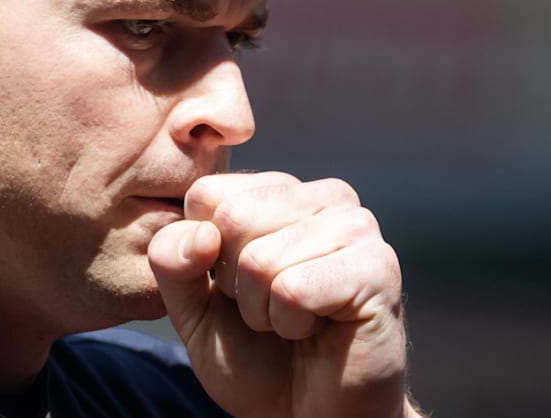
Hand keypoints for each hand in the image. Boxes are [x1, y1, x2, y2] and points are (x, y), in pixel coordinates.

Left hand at [147, 172, 414, 417]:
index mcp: (280, 191)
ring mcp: (356, 226)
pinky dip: (292, 324)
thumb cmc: (257, 358)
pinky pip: (293, 290)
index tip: (236, 286)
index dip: (204, 255)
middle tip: (270, 307)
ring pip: (260, 259)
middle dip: (235, 283)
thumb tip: (201, 233)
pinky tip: (319, 329)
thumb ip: (172, 261)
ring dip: (263, 310)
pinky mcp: (378, 266)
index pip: (206, 194)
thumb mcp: (192, 308)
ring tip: (297, 320)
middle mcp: (323, 197)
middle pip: (231, 218)